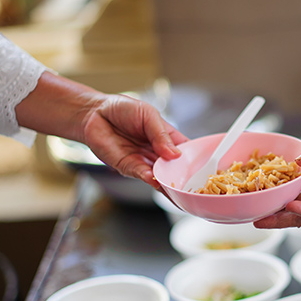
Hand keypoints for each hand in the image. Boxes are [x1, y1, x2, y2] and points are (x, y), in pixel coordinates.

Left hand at [16, 72, 187, 187]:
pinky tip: (157, 182)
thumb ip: (161, 134)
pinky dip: (150, 180)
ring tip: (179, 190)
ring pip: (161, 177)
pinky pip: (142, 175)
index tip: (206, 171)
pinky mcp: (128, 167)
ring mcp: (144, 162)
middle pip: (175, 170)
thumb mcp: (148, 115)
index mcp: (168, 139)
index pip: (187, 153)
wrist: (95, 114)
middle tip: (195, 188)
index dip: (196, 162)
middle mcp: (158, 154)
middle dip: (184, 179)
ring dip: (169, 184)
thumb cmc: (123, 110)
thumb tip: (174, 153)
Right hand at [255, 140, 300, 229]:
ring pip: (297, 213)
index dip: (278, 178)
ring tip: (258, 218)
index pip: (293, 178)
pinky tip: (288, 208)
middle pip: (290, 199)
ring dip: (279, 216)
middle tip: (251, 202)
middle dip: (271, 202)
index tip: (260, 177)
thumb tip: (300, 160)